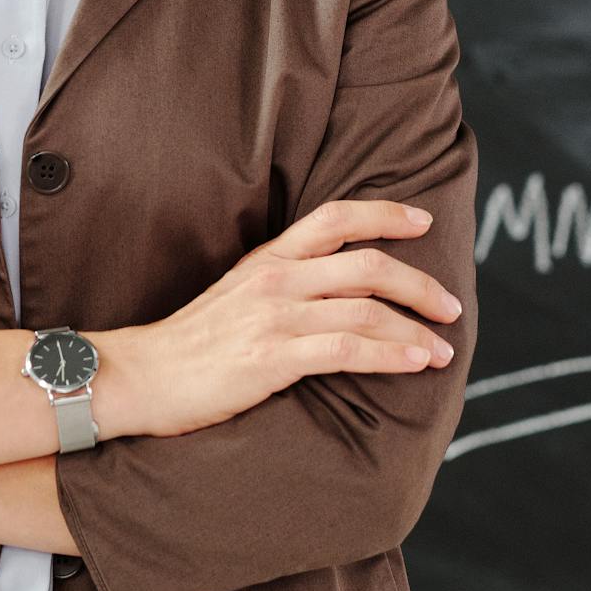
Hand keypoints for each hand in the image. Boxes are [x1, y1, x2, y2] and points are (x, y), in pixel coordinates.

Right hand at [107, 199, 462, 439]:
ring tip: (441, 349)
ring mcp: (275, 317)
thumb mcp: (237, 294)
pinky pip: (347, 349)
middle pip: (367, 264)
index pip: (336, 217)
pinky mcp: (273, 358)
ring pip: (366, 308)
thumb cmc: (189, 344)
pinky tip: (413, 364)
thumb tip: (332, 292)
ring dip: (414, 329)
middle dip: (419, 284)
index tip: (423, 221)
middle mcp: (276, 279)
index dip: (386, 214)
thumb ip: (282, 284)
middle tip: (450, 306)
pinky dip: (390, 355)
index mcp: (268, 258)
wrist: (140, 376)